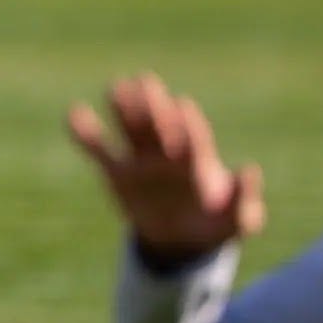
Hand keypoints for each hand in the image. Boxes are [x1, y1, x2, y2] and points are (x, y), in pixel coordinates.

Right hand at [67, 74, 265, 263]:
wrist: (183, 241)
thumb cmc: (216, 226)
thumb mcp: (239, 220)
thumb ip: (244, 199)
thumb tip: (249, 169)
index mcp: (198, 160)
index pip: (193, 138)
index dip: (187, 124)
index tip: (182, 106)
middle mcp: (168, 153)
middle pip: (160, 125)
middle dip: (154, 106)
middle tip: (146, 81)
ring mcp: (142, 160)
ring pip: (132, 129)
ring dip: (124, 109)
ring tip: (115, 87)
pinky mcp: (118, 173)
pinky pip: (99, 150)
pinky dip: (86, 133)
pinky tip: (74, 113)